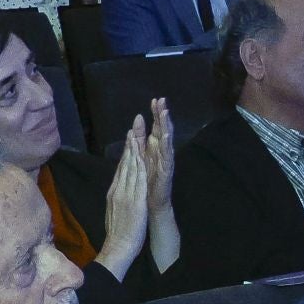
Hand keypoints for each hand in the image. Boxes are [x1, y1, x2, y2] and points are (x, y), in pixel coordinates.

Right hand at [94, 135, 149, 280]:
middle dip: (129, 146)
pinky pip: (137, 180)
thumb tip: (117, 192)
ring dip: (134, 151)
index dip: (125, 154)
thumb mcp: (114, 211)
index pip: (120, 169)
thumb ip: (116, 199)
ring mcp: (126, 194)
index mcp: (114, 193)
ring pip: (130, 168)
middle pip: (124, 164)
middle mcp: (119, 190)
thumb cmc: (118, 233)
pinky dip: (139, 166)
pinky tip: (143, 156)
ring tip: (137, 135)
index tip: (128, 141)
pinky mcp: (134, 199)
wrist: (119, 246)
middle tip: (132, 129)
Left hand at [142, 97, 174, 212]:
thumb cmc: (146, 181)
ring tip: (165, 113)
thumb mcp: (140, 157)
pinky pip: (167, 156)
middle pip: (163, 129)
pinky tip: (165, 136)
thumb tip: (135, 123)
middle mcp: (162, 151)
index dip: (156, 113)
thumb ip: (138, 141)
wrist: (151, 203)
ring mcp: (166, 159)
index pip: (156, 126)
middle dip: (162, 115)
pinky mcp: (167, 170)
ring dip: (166, 126)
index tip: (155, 100)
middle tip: (162, 100)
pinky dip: (167, 145)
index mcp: (154, 147)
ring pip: (167, 139)